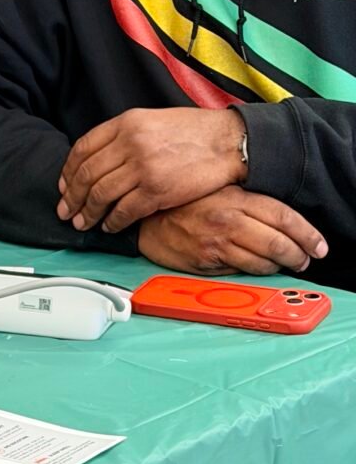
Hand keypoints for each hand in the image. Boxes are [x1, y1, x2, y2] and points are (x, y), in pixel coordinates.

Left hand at [58, 107, 247, 232]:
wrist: (230, 142)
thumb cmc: (194, 133)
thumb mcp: (153, 120)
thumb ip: (124, 136)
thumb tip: (98, 159)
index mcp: (127, 123)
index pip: (83, 149)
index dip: (68, 171)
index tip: (64, 186)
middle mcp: (130, 143)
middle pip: (87, 174)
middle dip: (71, 197)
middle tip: (65, 211)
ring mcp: (143, 167)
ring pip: (101, 194)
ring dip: (88, 213)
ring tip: (83, 223)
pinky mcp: (157, 190)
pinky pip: (124, 211)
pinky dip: (113, 222)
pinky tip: (109, 226)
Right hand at [137, 186, 328, 275]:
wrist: (145, 218)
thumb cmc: (182, 204)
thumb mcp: (219, 191)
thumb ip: (249, 204)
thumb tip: (280, 224)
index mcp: (235, 199)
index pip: (284, 218)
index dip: (307, 235)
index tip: (319, 246)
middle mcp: (228, 221)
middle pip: (277, 243)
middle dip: (297, 255)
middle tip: (304, 259)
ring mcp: (216, 245)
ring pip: (261, 263)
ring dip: (277, 267)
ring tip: (283, 265)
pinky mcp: (205, 263)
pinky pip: (238, 272)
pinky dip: (251, 272)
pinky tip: (255, 267)